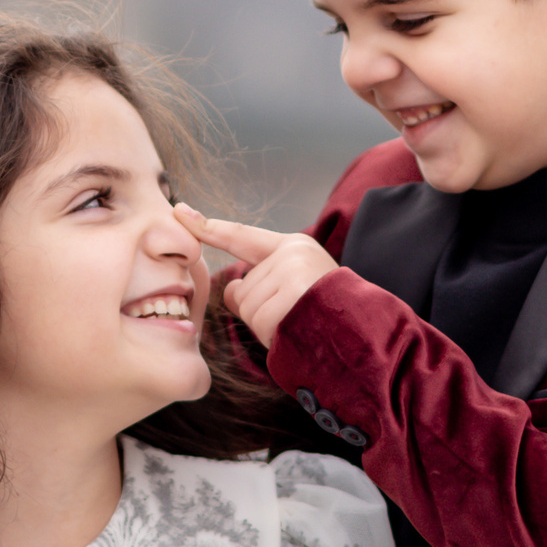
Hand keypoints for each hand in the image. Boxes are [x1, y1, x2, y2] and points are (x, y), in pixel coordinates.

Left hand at [176, 205, 336, 350]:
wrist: (366, 334)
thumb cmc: (329, 316)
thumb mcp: (293, 290)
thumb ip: (258, 285)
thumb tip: (228, 288)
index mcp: (293, 247)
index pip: (242, 237)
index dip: (208, 227)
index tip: (180, 212)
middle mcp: (292, 253)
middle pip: (243, 288)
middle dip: (260, 312)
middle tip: (296, 316)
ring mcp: (293, 272)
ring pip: (248, 307)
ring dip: (267, 325)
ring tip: (300, 323)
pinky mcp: (293, 295)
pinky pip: (259, 322)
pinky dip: (274, 335)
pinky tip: (298, 330)